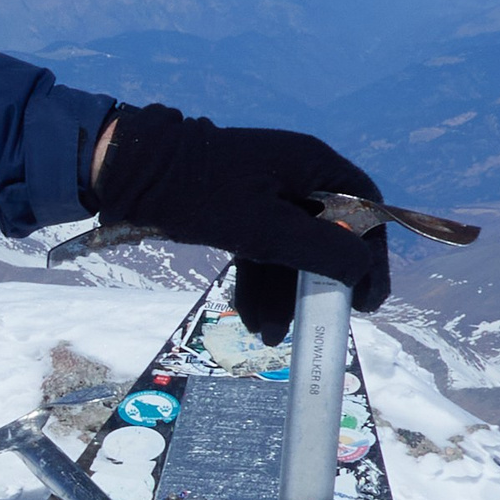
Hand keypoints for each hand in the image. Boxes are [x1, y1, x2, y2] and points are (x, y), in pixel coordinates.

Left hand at [92, 106, 389, 345]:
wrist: (129, 175)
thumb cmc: (201, 194)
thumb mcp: (266, 229)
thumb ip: (320, 249)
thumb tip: (363, 270)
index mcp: (313, 164)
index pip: (364, 211)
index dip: (369, 256)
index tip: (369, 297)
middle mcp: (296, 173)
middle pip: (326, 236)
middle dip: (319, 285)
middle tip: (321, 324)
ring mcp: (266, 192)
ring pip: (290, 249)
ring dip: (284, 293)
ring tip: (270, 336)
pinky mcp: (239, 209)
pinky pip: (261, 249)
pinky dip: (259, 282)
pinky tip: (251, 318)